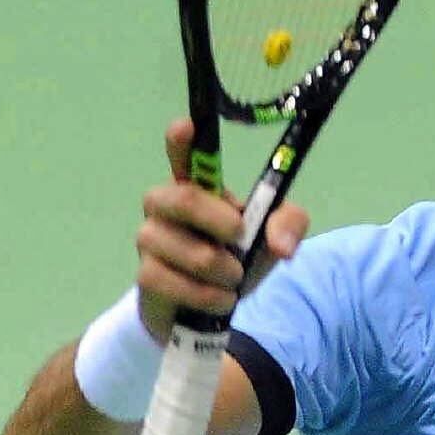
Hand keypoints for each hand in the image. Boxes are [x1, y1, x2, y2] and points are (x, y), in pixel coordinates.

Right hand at [134, 119, 310, 339]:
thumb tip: (283, 246)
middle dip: (218, 221)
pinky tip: (220, 298)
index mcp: (197, 187)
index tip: (185, 125)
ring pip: (182, 248)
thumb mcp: (271, 239)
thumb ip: (288, 225)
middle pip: (181, 198)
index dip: (182, 142)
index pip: (184, 157)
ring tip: (234, 279)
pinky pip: (171, 281)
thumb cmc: (237, 258)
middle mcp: (166, 206)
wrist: (208, 308)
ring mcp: (151, 239)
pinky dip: (206, 295)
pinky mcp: (146, 275)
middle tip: (240, 237)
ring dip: (220, 269)